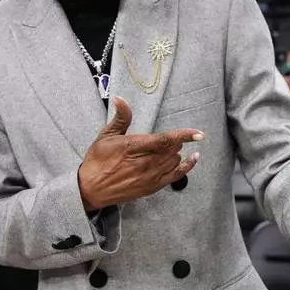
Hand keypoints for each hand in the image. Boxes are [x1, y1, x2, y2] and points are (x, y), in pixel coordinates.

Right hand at [77, 96, 202, 210]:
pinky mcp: (152, 187)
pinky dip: (187, 167)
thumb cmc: (97, 161)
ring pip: (175, 161)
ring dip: (175, 153)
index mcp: (133, 147)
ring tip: (163, 150)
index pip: (164, 140)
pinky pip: (176, 176)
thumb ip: (121, 118)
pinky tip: (193, 158)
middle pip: (172, 150)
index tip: (198, 133)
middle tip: (160, 140)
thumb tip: (121, 99)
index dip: (184, 136)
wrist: (91, 189)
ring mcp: (149, 177)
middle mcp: (144, 163)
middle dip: (173, 142)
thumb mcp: (106, 136)